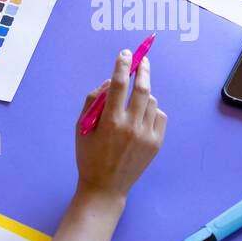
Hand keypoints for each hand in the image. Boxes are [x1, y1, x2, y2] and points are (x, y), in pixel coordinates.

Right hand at [75, 52, 165, 204]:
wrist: (105, 187)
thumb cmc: (89, 155)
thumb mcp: (82, 126)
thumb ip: (94, 100)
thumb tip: (111, 81)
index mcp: (110, 121)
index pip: (119, 84)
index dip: (123, 65)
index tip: (125, 53)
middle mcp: (131, 126)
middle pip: (143, 89)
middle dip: (143, 70)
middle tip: (142, 60)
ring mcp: (146, 136)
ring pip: (152, 102)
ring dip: (144, 95)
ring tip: (133, 102)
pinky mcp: (156, 143)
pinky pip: (159, 116)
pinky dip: (152, 111)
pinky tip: (141, 118)